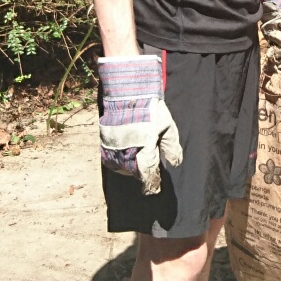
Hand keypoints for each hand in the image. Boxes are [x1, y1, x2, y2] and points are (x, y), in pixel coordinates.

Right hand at [96, 54, 183, 193]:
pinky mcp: (105, 141)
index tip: (154, 189)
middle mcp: (127, 150)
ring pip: (121, 167)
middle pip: (134, 172)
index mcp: (144, 147)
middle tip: (148, 174)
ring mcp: (114, 146)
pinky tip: (123, 159)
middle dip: (142, 175)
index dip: (151, 183)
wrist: (128, 92)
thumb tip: (175, 164)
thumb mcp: (168, 126)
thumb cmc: (151, 109)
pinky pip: (109, 159)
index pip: (148, 173)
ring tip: (137, 164)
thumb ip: (171, 147)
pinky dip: (116, 163)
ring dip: (129, 170)